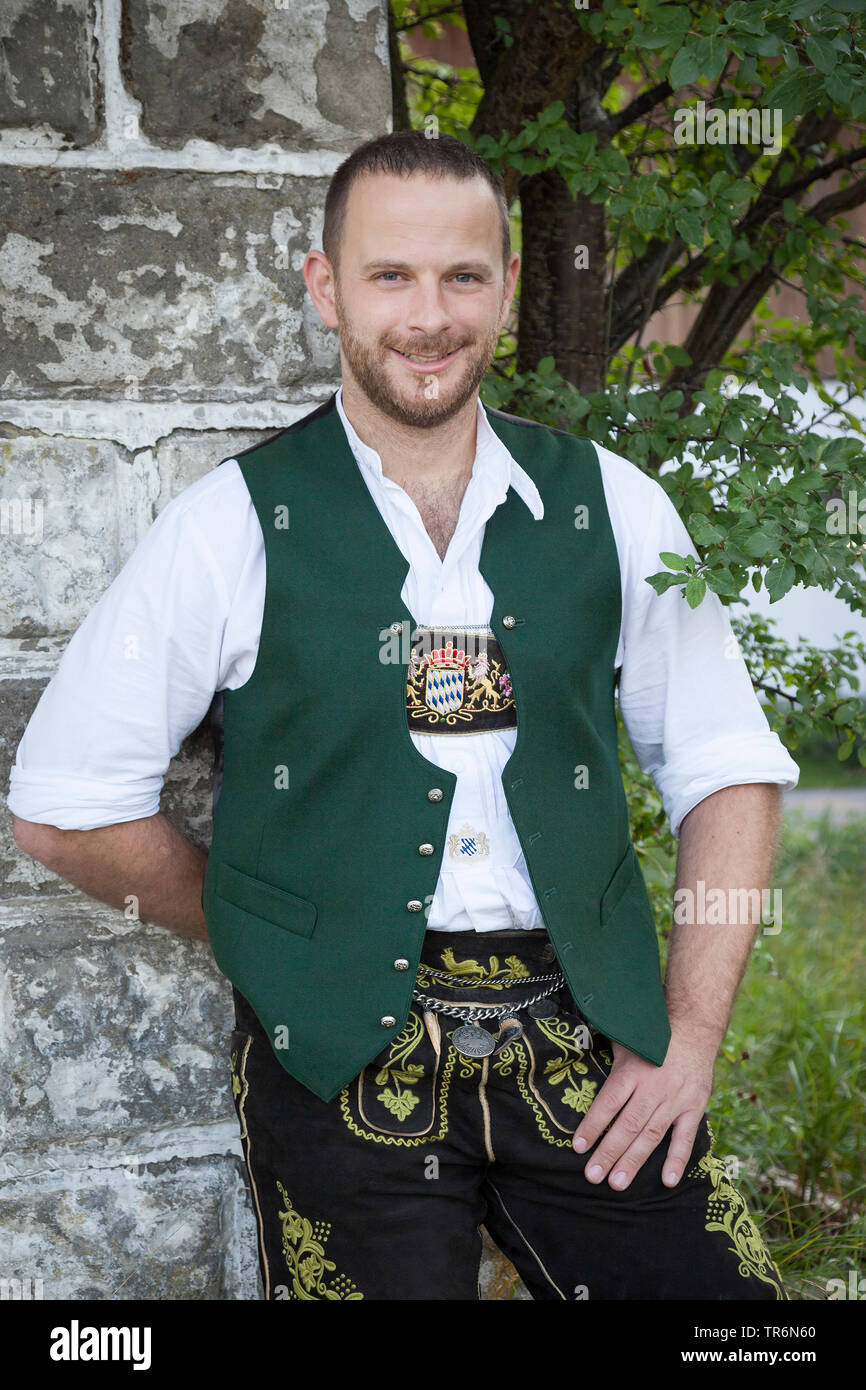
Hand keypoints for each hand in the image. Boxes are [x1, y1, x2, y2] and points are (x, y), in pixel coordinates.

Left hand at [572, 1029, 715, 1190]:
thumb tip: (575, 1053)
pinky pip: (685, 1138)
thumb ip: (605, 1056)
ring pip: (651, 1135)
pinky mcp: (693, 1108)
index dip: (593, 1125)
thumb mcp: (625, 1041)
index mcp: (632, 1072)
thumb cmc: (651, 1038)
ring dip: (634, 1161)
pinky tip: (667, 1181)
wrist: (694, 1030)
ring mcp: (675, 1100)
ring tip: (617, 1183)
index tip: (578, 1146)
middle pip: (628, 1125)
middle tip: (593, 1176)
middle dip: (609, 1152)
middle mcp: (653, 1088)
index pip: (609, 1102)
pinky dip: (677, 1160)